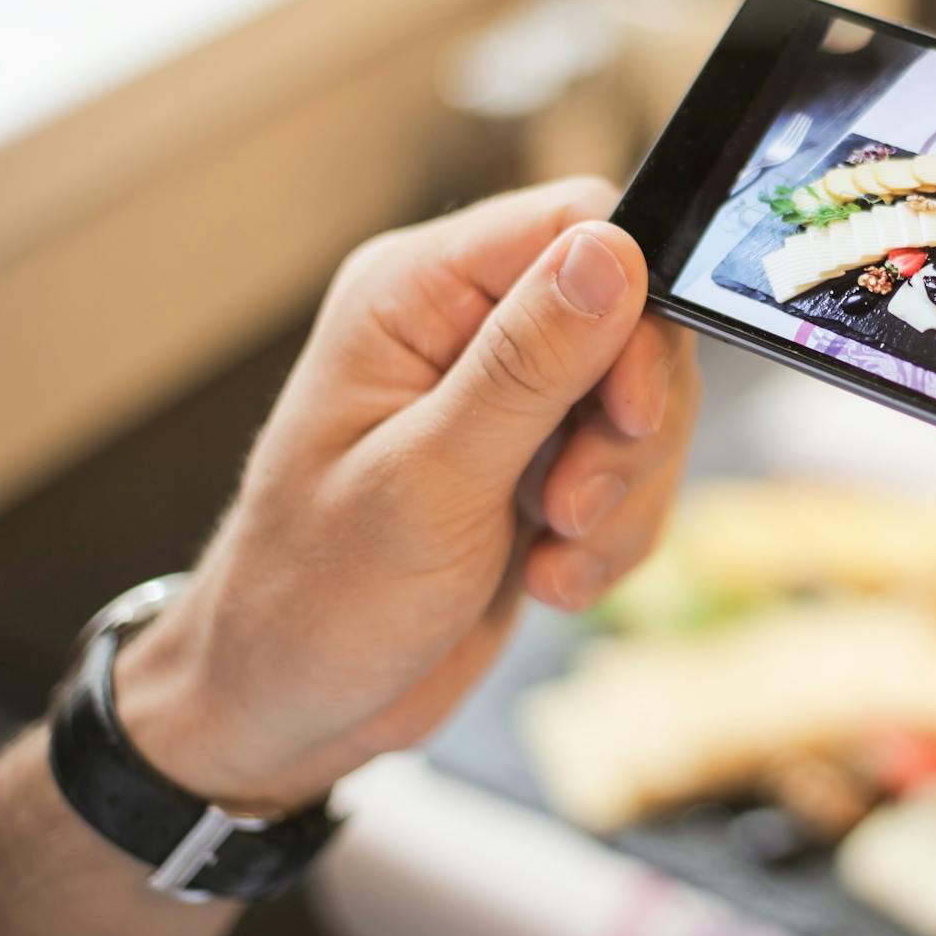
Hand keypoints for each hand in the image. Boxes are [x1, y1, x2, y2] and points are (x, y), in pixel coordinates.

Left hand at [114, 177, 697, 811]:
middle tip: (571, 510)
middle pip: (634, 322)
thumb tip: (614, 253)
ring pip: (644, 407)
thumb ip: (529, 364)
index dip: (632, 310)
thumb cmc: (315, 598)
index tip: (627, 411)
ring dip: (623, 498)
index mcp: (417, 295)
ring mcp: (508, 400)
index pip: (578, 226)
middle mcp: (466, 330)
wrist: (290, 709)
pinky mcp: (539, 465)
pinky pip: (632, 473)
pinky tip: (550, 578)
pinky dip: (614, 536)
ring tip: (554, 558)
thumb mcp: (430, 481)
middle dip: (628, 431)